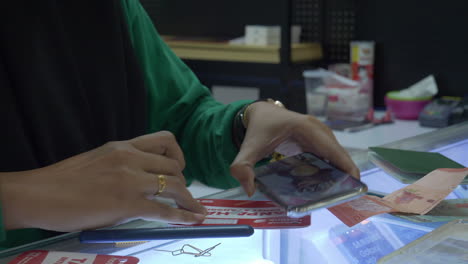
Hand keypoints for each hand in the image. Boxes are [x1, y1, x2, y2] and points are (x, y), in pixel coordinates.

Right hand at [0, 131, 206, 231]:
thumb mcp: (99, 161)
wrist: (38, 194)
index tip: (178, 168)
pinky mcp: (127, 204)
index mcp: (123, 146)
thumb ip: (123, 166)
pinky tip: (191, 220)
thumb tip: (143, 183)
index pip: (165, 139)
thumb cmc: (63, 180)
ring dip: (188, 200)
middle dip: (183, 182)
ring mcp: (130, 180)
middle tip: (181, 195)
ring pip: (174, 185)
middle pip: (174, 166)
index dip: (178, 154)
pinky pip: (164, 210)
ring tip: (195, 210)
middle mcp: (130, 158)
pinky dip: (182, 216)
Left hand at [230, 102, 359, 195]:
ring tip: (342, 192)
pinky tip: (331, 182)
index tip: (355, 181)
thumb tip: (250, 189)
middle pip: (337, 151)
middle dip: (345, 171)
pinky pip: (328, 153)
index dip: (345, 163)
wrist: (258, 113)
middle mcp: (316, 128)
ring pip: (334, 153)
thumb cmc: (257, 129)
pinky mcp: (316, 138)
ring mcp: (318, 132)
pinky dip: (332, 166)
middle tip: (349, 194)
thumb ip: (242, 167)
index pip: (330, 147)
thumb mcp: (248, 148)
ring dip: (340, 170)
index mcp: (305, 127)